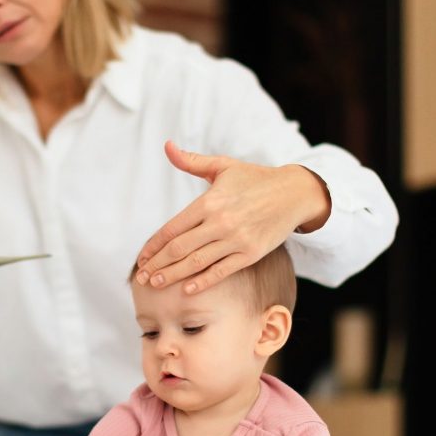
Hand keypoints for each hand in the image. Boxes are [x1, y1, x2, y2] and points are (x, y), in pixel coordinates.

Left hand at [135, 141, 330, 293]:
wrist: (294, 193)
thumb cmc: (255, 178)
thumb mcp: (223, 165)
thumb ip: (192, 161)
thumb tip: (167, 146)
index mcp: (210, 201)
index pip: (173, 228)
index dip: (154, 245)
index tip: (142, 257)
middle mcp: (221, 222)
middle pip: (180, 248)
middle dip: (157, 264)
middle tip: (141, 277)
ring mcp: (237, 240)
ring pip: (197, 262)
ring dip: (173, 275)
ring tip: (155, 284)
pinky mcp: (251, 253)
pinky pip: (222, 271)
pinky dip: (203, 281)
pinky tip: (187, 289)